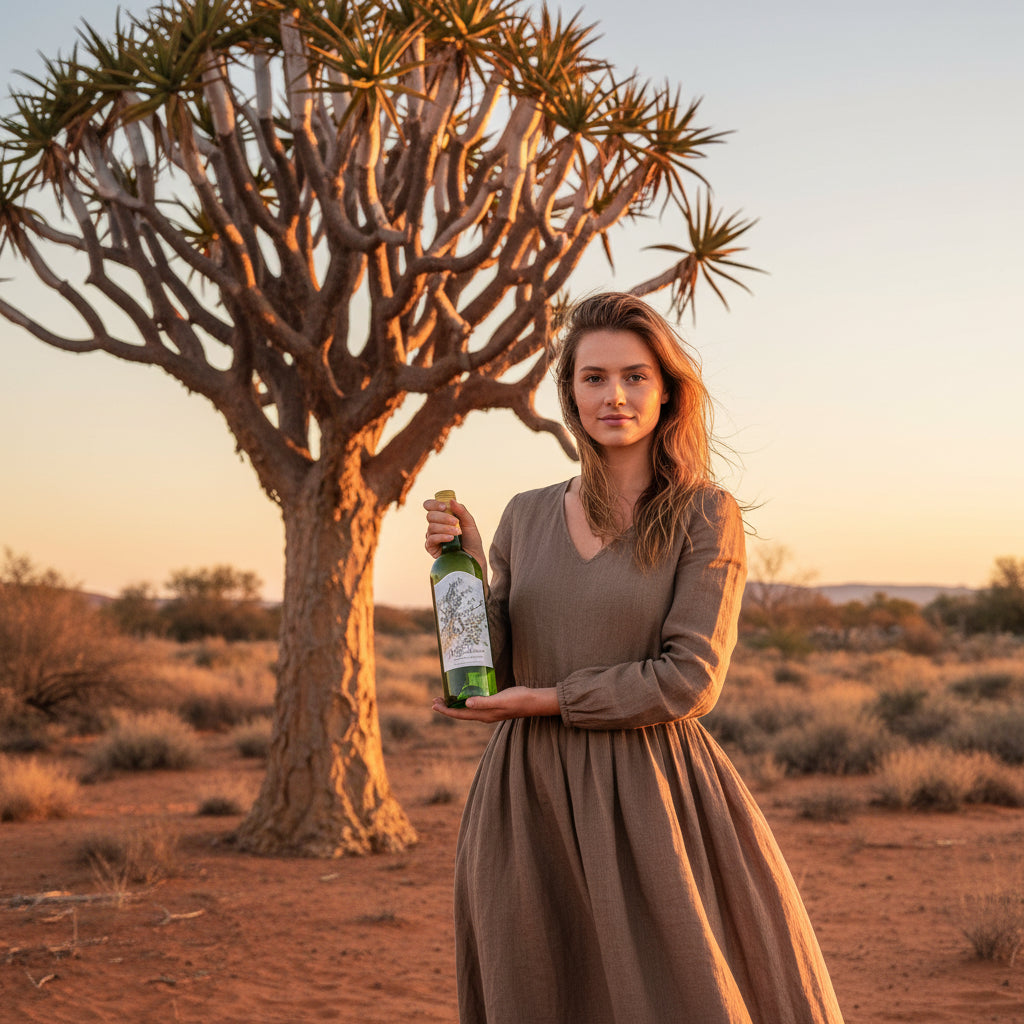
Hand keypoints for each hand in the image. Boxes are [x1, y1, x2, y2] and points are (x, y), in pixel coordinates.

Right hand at [423, 495, 485, 569]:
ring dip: (445, 528)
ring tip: (458, 533)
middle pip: (430, 515)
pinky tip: (451, 539)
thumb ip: (461, 511)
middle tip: (456, 522)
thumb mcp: (470, 523)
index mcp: (442, 516)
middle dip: (443, 517)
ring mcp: (432, 536)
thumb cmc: (472, 539)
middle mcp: (435, 525)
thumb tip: (451, 500)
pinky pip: (431, 539)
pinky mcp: (431, 548)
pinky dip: (441, 537)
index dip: (434, 504)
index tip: (444, 507)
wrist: (474, 557)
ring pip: (431, 527)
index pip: (430, 506)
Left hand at [431, 686, 559, 722]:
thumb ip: (484, 702)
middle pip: (460, 713)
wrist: (533, 701)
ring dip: (455, 704)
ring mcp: (489, 711)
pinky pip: (475, 705)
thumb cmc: (518, 699)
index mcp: (483, 715)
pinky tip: (465, 695)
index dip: (446, 710)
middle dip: (447, 707)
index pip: (459, 714)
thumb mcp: (500, 700)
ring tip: (445, 698)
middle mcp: (484, 715)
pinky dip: (465, 701)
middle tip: (435, 700)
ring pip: (467, 710)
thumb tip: (466, 703)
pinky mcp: (493, 705)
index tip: (434, 704)